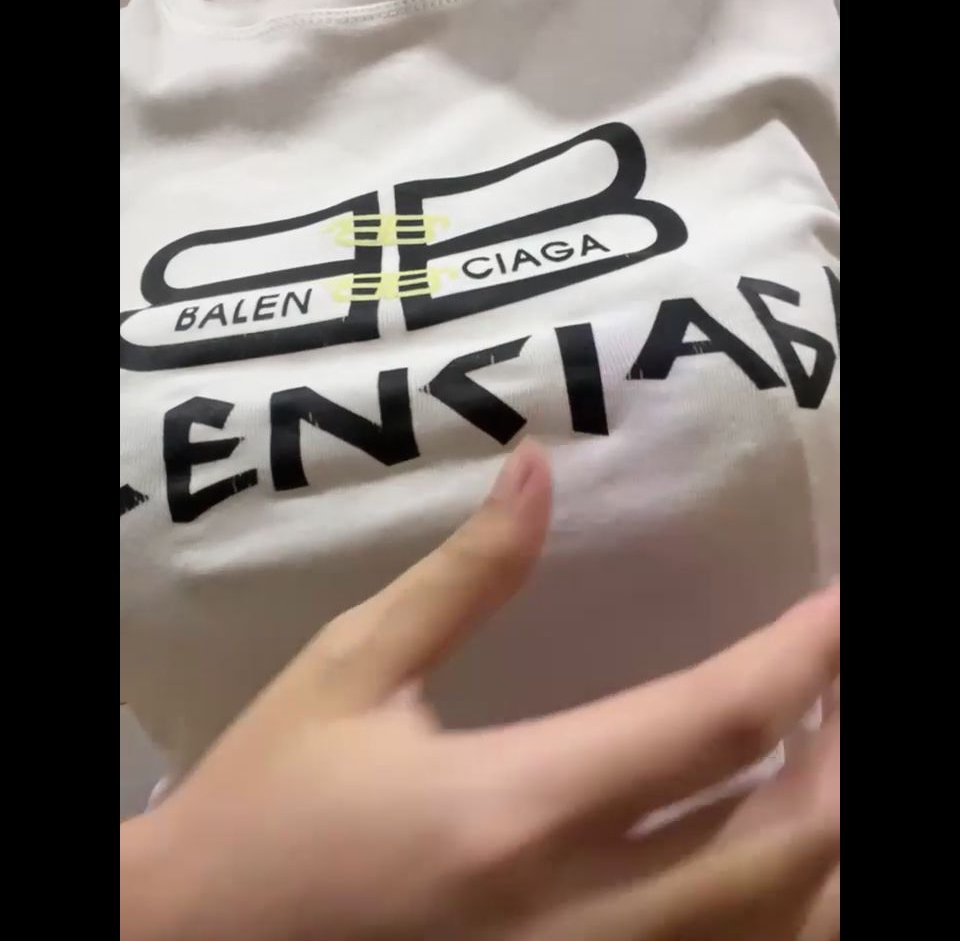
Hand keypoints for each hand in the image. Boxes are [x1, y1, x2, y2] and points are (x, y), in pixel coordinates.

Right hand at [121, 441, 839, 940]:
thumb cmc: (265, 801)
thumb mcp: (349, 669)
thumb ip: (461, 575)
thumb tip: (534, 471)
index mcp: (510, 809)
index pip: (708, 724)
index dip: (802, 657)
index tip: (841, 603)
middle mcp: (572, 917)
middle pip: (784, 845)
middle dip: (847, 755)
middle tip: (847, 676)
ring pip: (773, 928)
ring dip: (831, 842)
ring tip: (831, 751)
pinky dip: (775, 910)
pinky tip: (774, 848)